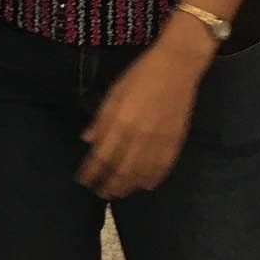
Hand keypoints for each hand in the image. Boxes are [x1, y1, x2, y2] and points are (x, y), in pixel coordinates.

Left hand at [77, 28, 207, 198]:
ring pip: (141, 174)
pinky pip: (162, 168)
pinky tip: (143, 185)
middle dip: (107, 185)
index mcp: (120, 121)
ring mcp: (159, 141)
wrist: (177, 66)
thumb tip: (86, 140)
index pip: (100, 156)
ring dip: (127, 186)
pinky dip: (151, 179)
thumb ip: (101, 119)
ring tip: (117, 193)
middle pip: (120, 171)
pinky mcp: (175, 141)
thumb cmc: (141, 75)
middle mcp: (139, 136)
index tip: (82, 180)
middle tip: (99, 192)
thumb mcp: (115, 92)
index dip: (90, 172)